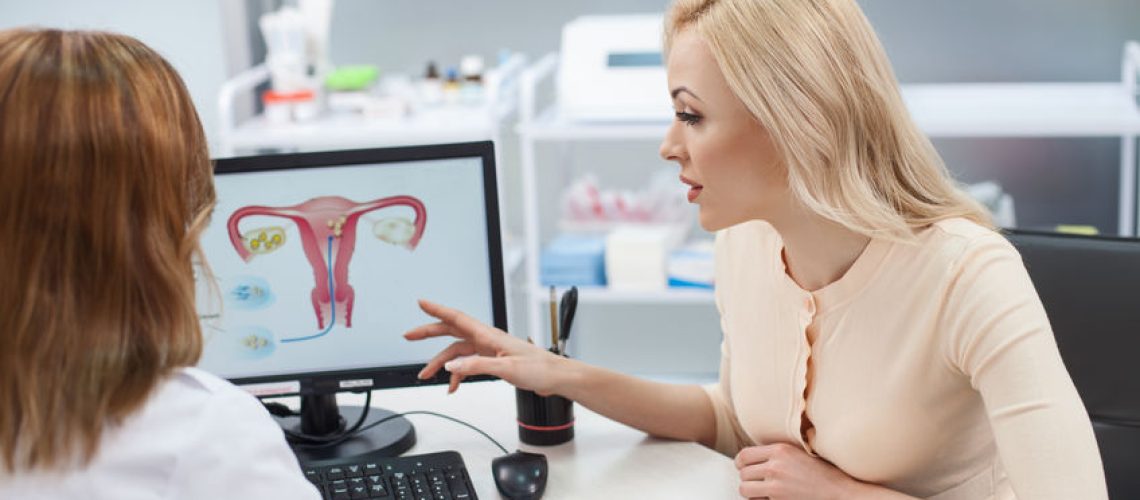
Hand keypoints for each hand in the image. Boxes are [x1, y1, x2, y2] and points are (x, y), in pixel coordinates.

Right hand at [404, 299, 564, 394]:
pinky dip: (457, 373)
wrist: (555, 377)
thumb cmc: (539, 368)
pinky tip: (453, 385)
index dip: (438, 310)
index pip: (458, 318)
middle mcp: (487, 339)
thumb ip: (477, 366)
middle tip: (409, 336)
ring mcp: (489, 349)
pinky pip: (468, 364)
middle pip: (452, 332)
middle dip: (429, 333)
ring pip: (458, 352)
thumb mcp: (506, 368)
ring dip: (441, 363)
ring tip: (426, 375)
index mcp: (489, 335)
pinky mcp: (493, 360)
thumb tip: (452, 365)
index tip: (421, 302)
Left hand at [734, 443, 860, 499]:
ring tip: (762, 492)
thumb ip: (778, 453)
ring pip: (745, 489)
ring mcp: (776, 487)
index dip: (740, 463)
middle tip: (757, 482)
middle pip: (743, 473)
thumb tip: (755, 457)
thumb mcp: (800, 454)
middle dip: (747, 478)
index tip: (743, 467)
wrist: (841, 493)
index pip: (744, 455)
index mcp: (780, 450)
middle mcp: (776, 467)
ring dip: (751, 492)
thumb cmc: (824, 474)